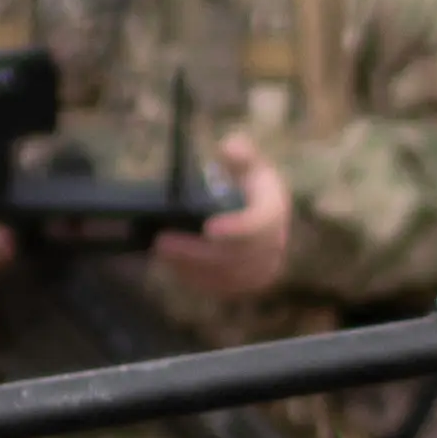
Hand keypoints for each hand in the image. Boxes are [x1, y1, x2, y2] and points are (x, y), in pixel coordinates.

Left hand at [146, 128, 302, 305]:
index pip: (260, 225)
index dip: (236, 229)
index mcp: (274, 209)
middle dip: (197, 251)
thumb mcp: (244, 160)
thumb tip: (229, 150)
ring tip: (161, 252)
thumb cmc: (244, 180)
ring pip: (227, 276)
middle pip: (236, 256)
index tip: (208, 228)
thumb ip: (239, 152)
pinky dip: (197, 279)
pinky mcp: (248, 283)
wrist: (256, 210)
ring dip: (192, 266)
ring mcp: (263, 267)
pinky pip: (223, 287)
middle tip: (162, 241)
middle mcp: (274, 242)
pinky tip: (172, 266)